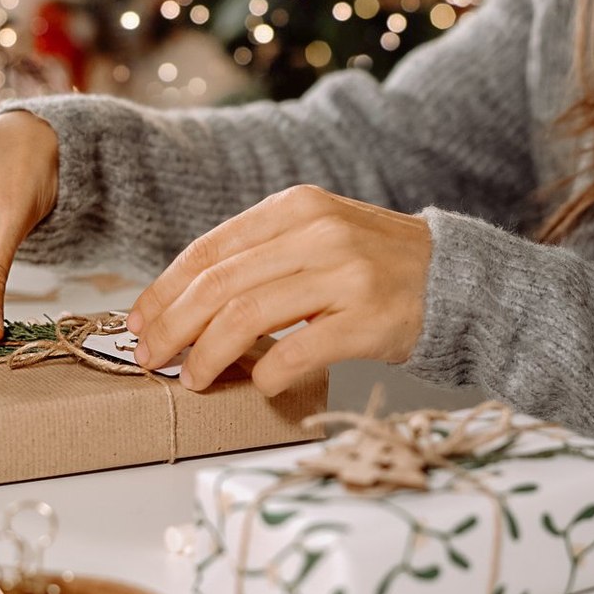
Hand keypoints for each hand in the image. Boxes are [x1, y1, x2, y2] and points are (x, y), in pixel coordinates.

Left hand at [125, 185, 431, 395]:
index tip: (138, 320)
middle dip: (172, 326)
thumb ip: (256, 257)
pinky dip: (267, 374)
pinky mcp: (368, 320)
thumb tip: (181, 304)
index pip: (207, 250)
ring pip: (246, 317)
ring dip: (208, 354)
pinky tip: (260, 384)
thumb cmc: (369, 263)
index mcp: (293, 209)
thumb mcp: (311, 236)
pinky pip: (297, 352)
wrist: (454, 278)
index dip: (163, 289)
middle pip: (218, 285)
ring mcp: (345, 275)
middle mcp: (316, 233)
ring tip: (193, 378)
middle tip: (149, 357)